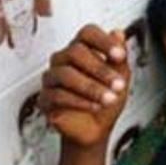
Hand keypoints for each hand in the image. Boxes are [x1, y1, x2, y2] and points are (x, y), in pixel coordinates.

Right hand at [39, 25, 130, 148]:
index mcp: (81, 50)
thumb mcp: (121, 78)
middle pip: (75, 52)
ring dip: (91, 87)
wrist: (95, 130)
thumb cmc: (105, 102)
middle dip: (100, 69)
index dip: (103, 41)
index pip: (87, 34)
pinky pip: (58, 95)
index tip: (120, 55)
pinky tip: (95, 106)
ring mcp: (52, 78)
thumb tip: (119, 34)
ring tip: (109, 99)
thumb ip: (119, 58)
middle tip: (118, 84)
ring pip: (65, 74)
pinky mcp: (45, 98)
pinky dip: (80, 101)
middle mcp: (64, 60)